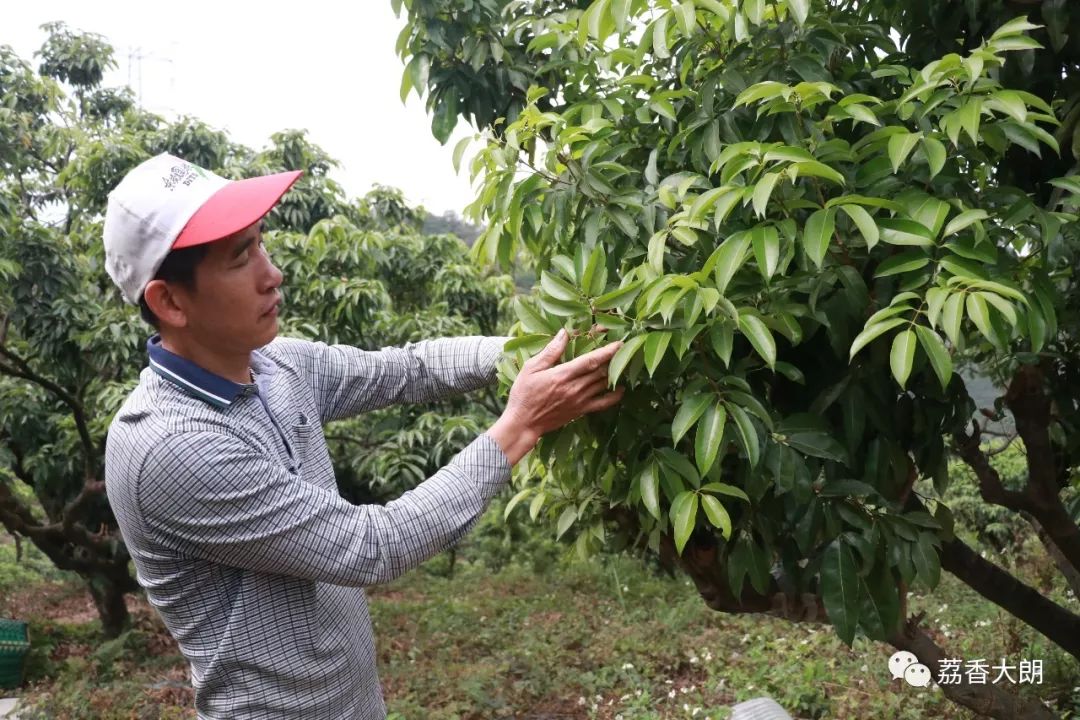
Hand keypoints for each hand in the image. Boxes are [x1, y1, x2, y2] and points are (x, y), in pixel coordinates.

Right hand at [487, 329, 624, 463]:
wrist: (524, 423)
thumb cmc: (524, 394)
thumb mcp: (531, 368)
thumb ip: (550, 351)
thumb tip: (564, 333)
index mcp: (562, 375)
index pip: (590, 361)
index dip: (606, 351)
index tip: (619, 343)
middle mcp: (574, 388)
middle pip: (601, 371)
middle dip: (612, 359)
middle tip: (620, 349)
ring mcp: (580, 401)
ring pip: (604, 384)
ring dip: (614, 373)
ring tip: (620, 362)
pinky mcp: (581, 411)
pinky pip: (603, 404)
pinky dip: (615, 396)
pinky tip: (621, 389)